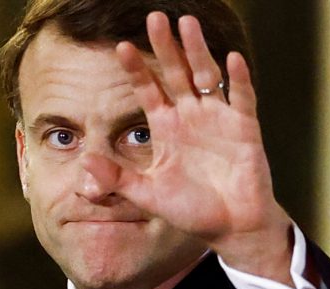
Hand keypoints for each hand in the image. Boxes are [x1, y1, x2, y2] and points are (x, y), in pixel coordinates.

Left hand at [116, 12, 291, 281]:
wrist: (231, 227)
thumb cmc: (191, 211)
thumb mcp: (148, 195)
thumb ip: (118, 179)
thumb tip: (84, 164)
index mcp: (166, 129)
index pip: (148, 91)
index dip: (136, 70)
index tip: (120, 47)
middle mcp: (191, 117)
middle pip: (175, 73)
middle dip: (166, 47)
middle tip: (155, 18)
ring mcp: (218, 119)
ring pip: (206, 76)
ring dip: (197, 51)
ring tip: (187, 24)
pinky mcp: (244, 129)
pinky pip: (241, 99)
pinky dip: (238, 80)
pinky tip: (231, 59)